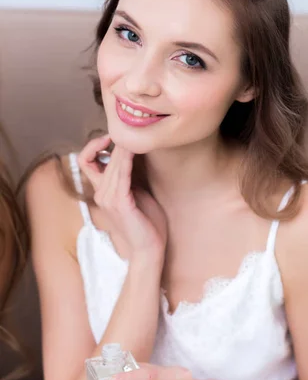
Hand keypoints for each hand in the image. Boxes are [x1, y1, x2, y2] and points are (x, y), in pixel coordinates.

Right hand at [78, 135, 166, 259]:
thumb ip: (130, 177)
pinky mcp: (120, 202)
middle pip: (102, 157)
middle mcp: (101, 193)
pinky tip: (136, 149)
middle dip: (117, 142)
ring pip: (111, 163)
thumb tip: (134, 155)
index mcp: (102, 192)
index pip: (87, 160)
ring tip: (135, 135)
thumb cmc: (147, 225)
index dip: (94, 145)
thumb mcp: (137, 195)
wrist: (148, 250)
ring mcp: (108, 198)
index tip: (111, 137)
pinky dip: (127, 159)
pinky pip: (121, 173)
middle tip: (131, 128)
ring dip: (123, 147)